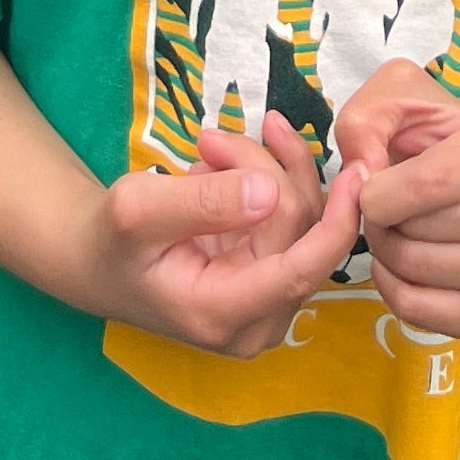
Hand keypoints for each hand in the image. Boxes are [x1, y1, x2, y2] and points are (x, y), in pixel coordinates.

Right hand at [84, 119, 359, 355]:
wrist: (100, 261)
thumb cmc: (112, 239)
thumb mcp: (139, 209)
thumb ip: (203, 201)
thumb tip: (269, 193)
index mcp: (222, 315)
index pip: (300, 272)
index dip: (337, 223)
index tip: (360, 173)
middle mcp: (256, 322)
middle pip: (296, 227)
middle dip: (260, 166)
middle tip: (207, 138)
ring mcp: (267, 303)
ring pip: (299, 216)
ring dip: (262, 166)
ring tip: (209, 148)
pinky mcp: (270, 277)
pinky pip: (291, 218)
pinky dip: (265, 178)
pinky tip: (223, 166)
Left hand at [331, 62, 459, 338]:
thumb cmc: (443, 137)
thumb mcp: (404, 98)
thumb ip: (367, 119)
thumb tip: (359, 173)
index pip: (427, 185)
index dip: (377, 190)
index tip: (370, 182)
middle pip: (416, 234)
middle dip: (379, 221)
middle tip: (387, 205)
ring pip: (415, 275)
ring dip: (385, 253)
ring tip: (398, 228)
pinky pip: (421, 315)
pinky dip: (393, 291)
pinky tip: (401, 264)